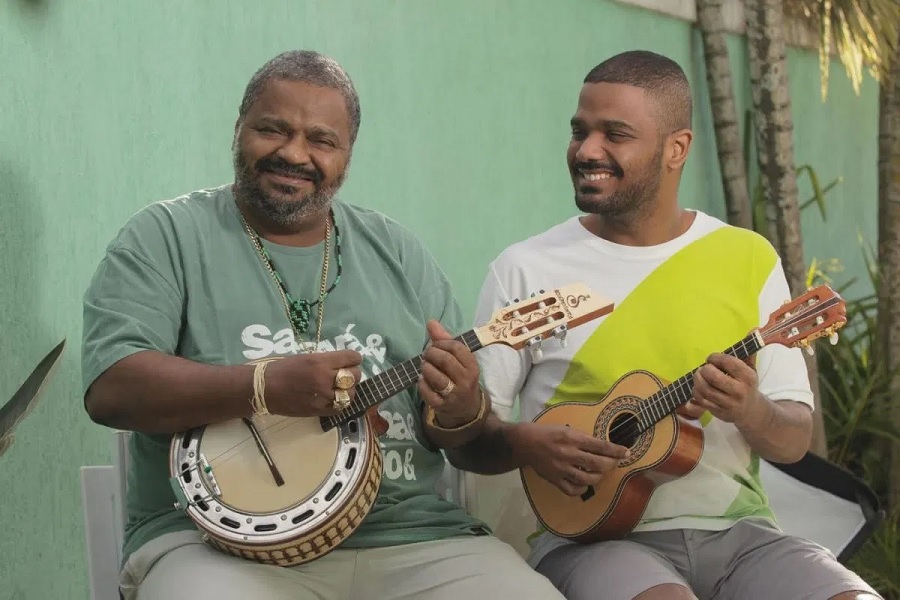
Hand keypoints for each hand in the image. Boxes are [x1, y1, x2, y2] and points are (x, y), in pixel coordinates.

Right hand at [264, 350, 362, 417]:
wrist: (264, 388)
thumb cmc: (281, 368)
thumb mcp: (305, 357)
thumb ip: (325, 360)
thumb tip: (342, 363)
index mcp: (320, 361)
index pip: (352, 358)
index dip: (354, 358)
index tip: (351, 360)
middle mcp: (324, 378)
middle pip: (354, 376)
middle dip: (352, 374)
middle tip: (345, 374)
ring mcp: (323, 397)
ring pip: (350, 393)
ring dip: (348, 390)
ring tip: (341, 388)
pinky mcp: (318, 411)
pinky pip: (340, 408)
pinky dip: (341, 403)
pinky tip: (335, 399)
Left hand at [418, 320, 481, 427]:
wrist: (466, 408)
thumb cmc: (460, 377)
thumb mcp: (458, 359)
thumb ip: (445, 340)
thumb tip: (431, 322)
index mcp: (472, 367)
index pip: (457, 348)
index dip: (442, 343)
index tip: (436, 344)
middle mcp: (465, 381)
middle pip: (445, 361)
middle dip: (431, 354)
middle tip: (427, 354)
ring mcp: (454, 395)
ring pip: (436, 378)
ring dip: (426, 368)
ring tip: (424, 366)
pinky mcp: (442, 406)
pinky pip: (428, 393)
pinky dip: (421, 384)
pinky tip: (422, 379)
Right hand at [512, 422, 629, 496]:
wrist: (525, 443)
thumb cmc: (548, 432)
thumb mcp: (567, 429)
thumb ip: (583, 438)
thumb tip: (603, 447)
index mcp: (572, 438)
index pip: (600, 446)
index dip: (616, 450)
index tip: (627, 453)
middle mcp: (569, 454)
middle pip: (598, 464)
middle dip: (611, 464)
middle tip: (614, 463)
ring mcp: (561, 469)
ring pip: (588, 478)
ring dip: (599, 477)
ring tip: (601, 472)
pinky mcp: (555, 480)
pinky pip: (573, 490)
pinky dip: (583, 488)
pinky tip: (585, 483)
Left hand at [687, 352, 762, 426]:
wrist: (751, 411)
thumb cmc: (747, 385)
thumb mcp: (751, 368)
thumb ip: (748, 350)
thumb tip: (753, 329)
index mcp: (748, 377)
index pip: (728, 362)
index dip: (715, 357)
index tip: (711, 358)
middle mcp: (739, 391)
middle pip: (713, 377)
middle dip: (704, 369)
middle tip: (704, 368)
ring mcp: (728, 403)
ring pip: (705, 389)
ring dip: (697, 379)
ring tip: (699, 375)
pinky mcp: (718, 412)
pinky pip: (701, 400)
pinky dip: (696, 391)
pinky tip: (699, 387)